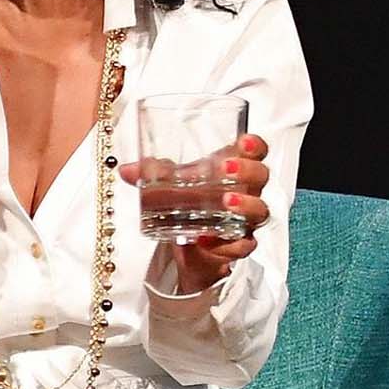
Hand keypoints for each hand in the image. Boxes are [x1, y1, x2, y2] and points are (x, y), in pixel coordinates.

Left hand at [121, 133, 270, 284]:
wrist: (191, 248)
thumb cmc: (189, 206)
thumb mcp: (169, 186)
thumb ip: (151, 175)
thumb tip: (127, 170)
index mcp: (234, 172)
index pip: (256, 152)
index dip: (255, 145)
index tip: (244, 140)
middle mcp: (246, 193)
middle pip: (261, 177)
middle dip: (248, 171)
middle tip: (226, 169)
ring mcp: (244, 220)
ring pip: (260, 210)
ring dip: (245, 204)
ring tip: (226, 202)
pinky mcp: (237, 245)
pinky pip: (243, 245)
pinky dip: (227, 244)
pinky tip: (206, 239)